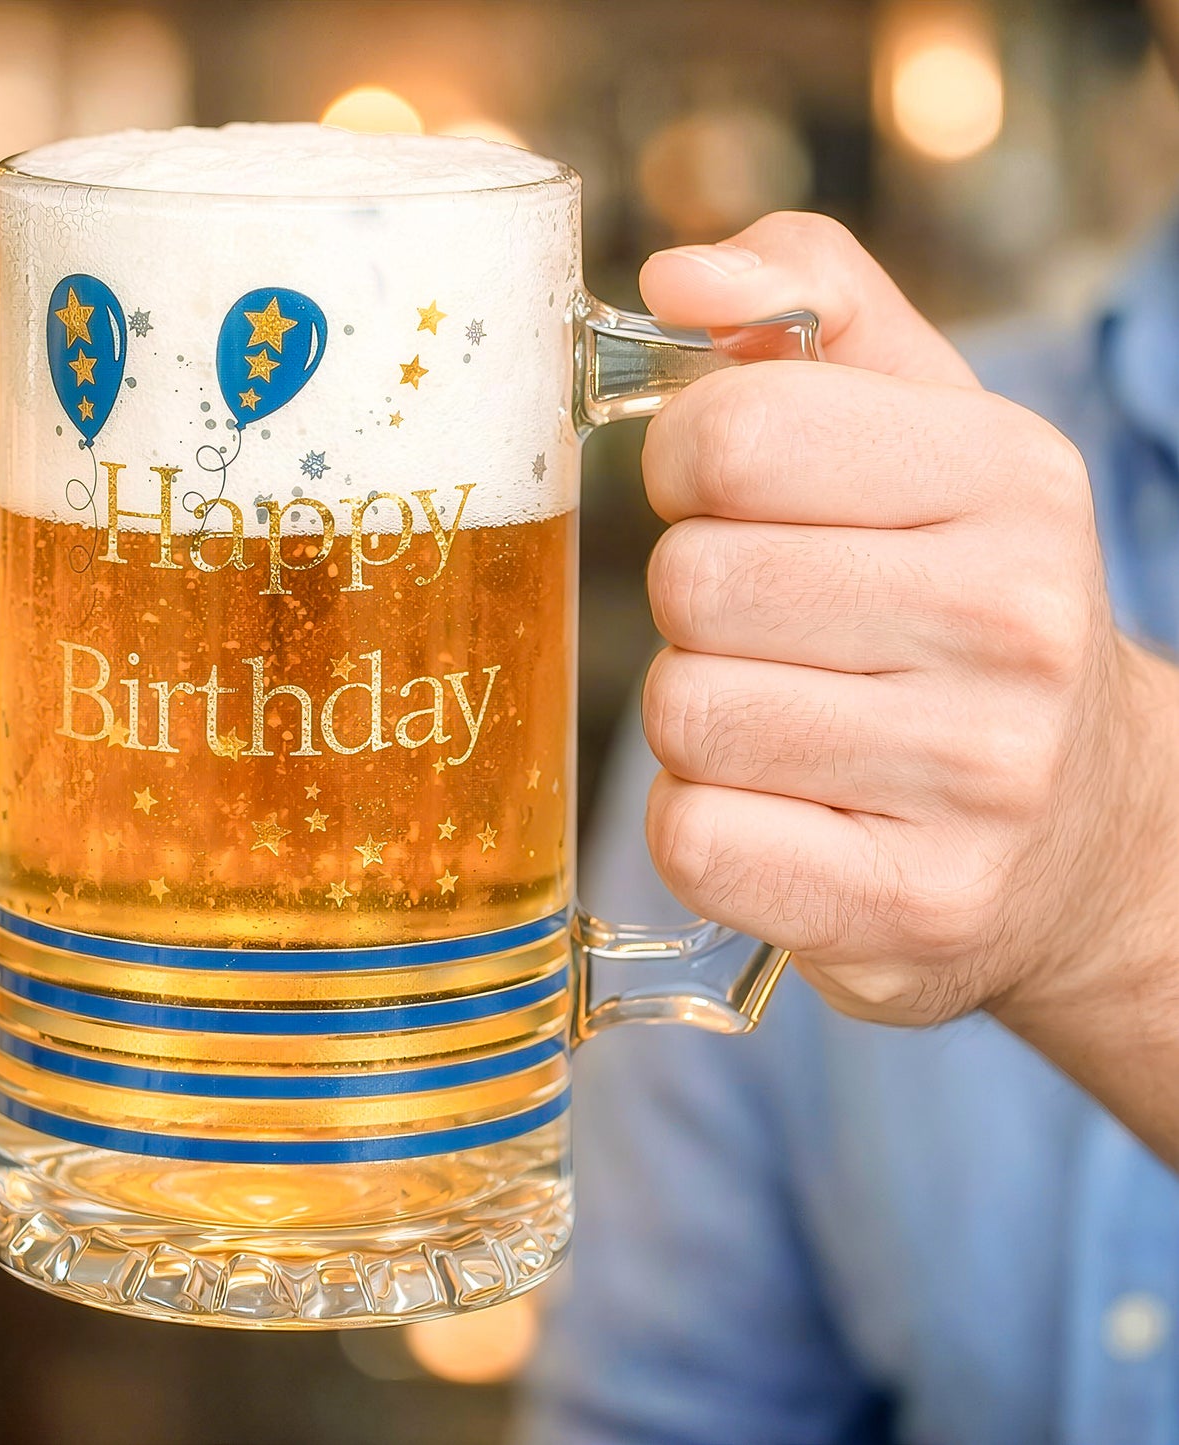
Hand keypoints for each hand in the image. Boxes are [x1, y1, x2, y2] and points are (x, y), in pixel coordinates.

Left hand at [638, 213, 1178, 1057]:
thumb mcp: (927, 431)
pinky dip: (706, 825)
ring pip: (686, 714)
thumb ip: (812, 311)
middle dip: (700, 608)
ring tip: (791, 725)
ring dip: (702, 719)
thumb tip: (678, 277)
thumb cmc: (961, 609)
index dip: (690, 467)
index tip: (728, 500)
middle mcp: (1012, 624)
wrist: (1078, 838)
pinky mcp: (911, 906)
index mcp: (1010, 480)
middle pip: (693, 582)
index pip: (732, 435)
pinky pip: (697, 840)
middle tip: (777, 635)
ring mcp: (974, 782)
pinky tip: (783, 813)